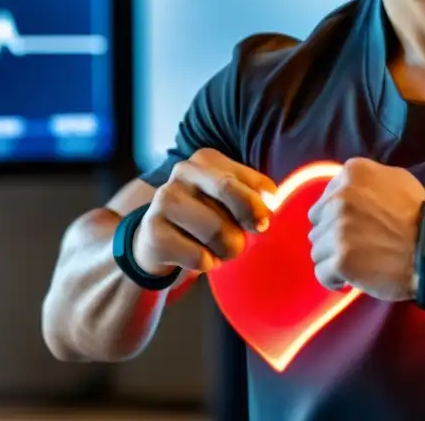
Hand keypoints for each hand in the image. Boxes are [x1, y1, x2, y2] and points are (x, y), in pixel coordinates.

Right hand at [132, 149, 275, 275]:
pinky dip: (207, 264)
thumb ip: (254, 196)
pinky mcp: (153, 230)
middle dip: (244, 222)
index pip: (245, 179)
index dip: (260, 205)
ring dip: (226, 250)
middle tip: (244, 241)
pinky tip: (199, 258)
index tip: (263, 223)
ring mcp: (164, 199)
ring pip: (216, 230)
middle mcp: (182, 172)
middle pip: (228, 192)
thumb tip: (272, 202)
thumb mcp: (230, 201)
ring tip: (219, 250)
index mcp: (206, 160)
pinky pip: (198, 256)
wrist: (158, 240)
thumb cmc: (205, 217)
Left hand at [307, 157, 424, 300]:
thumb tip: (344, 190)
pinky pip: (321, 273)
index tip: (352, 227)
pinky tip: (347, 280)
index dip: (336, 216)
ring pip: (317, 249)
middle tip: (354, 246)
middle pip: (318, 224)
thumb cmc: (420, 216)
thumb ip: (366, 181)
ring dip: (333, 258)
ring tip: (355, 264)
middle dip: (332, 236)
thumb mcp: (397, 179)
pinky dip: (333, 279)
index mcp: (352, 175)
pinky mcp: (340, 260)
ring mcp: (337, 230)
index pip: (325, 199)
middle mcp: (339, 198)